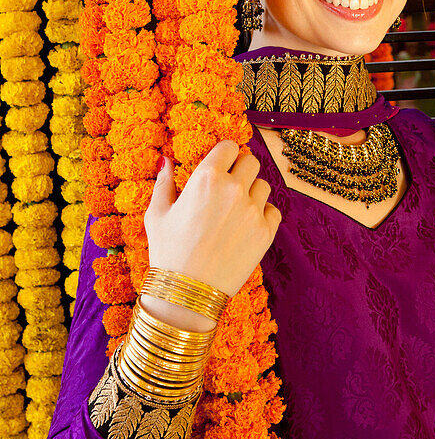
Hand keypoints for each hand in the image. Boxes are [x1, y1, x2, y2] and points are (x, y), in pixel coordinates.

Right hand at [141, 140, 281, 330]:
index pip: (229, 146)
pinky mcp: (266, 232)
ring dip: (252, 191)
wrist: (188, 291)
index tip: (222, 163)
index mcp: (207, 178)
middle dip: (241, 169)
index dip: (225, 153)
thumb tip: (165, 160)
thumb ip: (164, 182)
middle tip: (229, 186)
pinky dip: (264, 214)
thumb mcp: (156, 214)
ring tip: (236, 209)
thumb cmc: (168, 251)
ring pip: (263, 185)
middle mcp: (234, 189)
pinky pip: (273, 210)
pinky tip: (247, 225)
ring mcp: (253, 210)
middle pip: (251, 161)